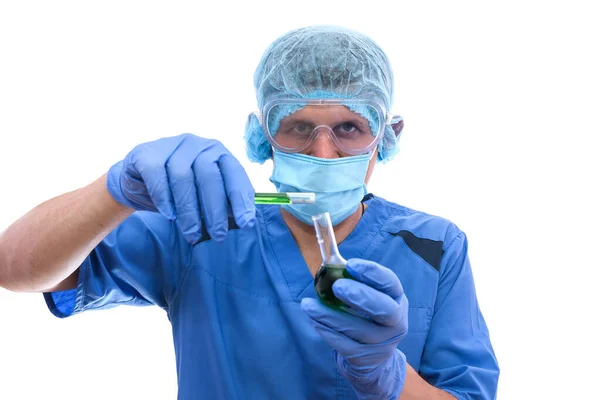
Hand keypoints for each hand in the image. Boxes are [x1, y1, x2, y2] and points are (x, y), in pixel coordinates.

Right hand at [106, 133, 255, 242]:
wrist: (138, 179)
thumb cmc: (178, 188)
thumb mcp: (203, 194)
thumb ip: (222, 202)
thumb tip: (244, 220)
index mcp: (217, 153)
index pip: (234, 174)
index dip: (241, 199)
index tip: (247, 224)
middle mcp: (197, 145)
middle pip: (209, 175)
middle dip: (215, 209)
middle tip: (219, 235)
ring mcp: (172, 145)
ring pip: (183, 177)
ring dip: (189, 210)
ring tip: (192, 234)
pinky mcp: (148, 153)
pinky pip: (157, 175)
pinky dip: (164, 198)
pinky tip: (169, 215)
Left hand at [302, 258, 408, 399]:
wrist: (374, 358)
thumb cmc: (367, 316)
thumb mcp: (369, 296)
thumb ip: (354, 280)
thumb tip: (329, 263)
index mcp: (396, 298)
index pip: (390, 283)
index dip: (372, 272)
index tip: (351, 264)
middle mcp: (395, 322)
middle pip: (384, 310)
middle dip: (360, 296)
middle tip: (337, 286)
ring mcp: (381, 343)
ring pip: (357, 329)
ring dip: (329, 315)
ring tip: (308, 305)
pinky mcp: (364, 358)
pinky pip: (343, 344)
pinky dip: (326, 331)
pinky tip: (314, 320)